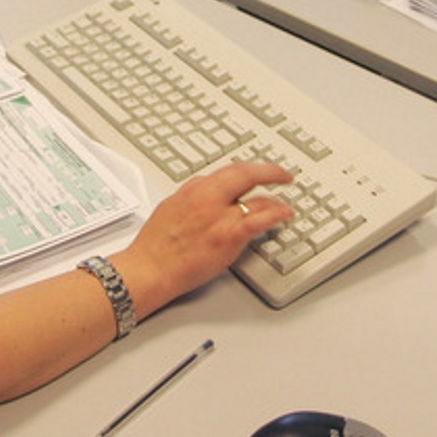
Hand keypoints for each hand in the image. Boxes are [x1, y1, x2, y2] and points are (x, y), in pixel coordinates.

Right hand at [113, 161, 293, 314]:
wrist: (150, 268)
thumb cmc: (155, 245)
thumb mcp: (170, 206)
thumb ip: (192, 194)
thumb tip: (206, 188)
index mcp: (194, 189)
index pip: (229, 170)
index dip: (250, 168)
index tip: (260, 171)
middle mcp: (208, 198)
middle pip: (246, 174)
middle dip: (270, 171)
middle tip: (283, 175)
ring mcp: (220, 217)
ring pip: (257, 198)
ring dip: (276, 199)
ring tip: (286, 204)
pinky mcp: (228, 237)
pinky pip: (260, 219)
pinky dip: (276, 213)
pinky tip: (285, 215)